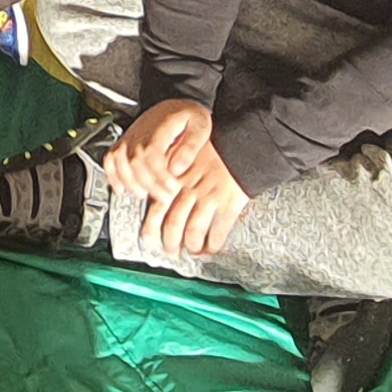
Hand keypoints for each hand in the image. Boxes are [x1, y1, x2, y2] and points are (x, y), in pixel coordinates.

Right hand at [110, 99, 218, 200]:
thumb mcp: (200, 127)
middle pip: (135, 164)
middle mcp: (139, 134)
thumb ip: (191, 148)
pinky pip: (110, 159)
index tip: (172, 188)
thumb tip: (176, 169)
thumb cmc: (189, 117)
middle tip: (166, 197)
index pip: (152, 156)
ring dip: (131, 184)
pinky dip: (112, 175)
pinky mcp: (124, 143)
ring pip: (120, 163)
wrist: (176, 105)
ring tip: (146, 195)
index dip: (160, 176)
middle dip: (149, 186)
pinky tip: (120, 189)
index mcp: (158, 130)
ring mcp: (129, 138)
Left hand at [129, 142, 251, 259]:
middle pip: (172, 225)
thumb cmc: (215, 145)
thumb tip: (159, 190)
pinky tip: (213, 248)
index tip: (148, 238)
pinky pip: (218, 232)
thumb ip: (172, 169)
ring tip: (192, 251)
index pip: (156, 207)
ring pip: (193, 232)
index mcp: (175, 176)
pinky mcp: (228, 204)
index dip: (151, 228)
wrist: (243, 140)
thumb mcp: (185, 152)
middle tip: (171, 251)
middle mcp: (189, 189)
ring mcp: (208, 197)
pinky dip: (213, 245)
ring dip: (191, 246)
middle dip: (170, 243)